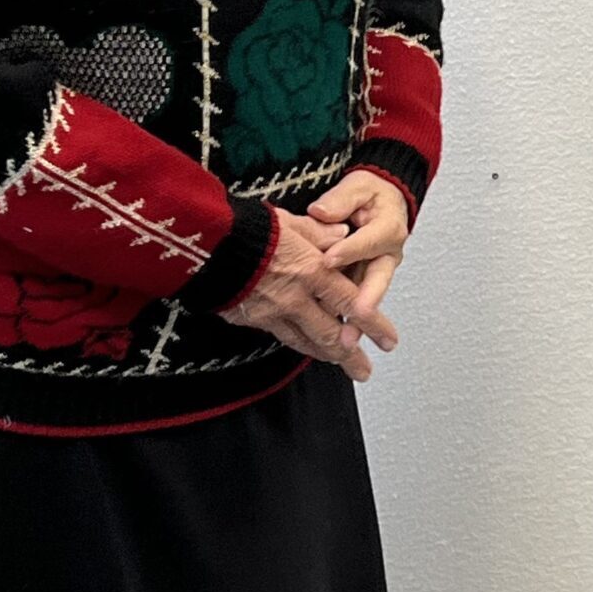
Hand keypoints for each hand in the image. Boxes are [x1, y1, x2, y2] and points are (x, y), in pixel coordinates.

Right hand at [220, 205, 398, 379]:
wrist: (205, 243)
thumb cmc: (247, 228)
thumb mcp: (292, 222)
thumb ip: (320, 232)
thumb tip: (342, 235)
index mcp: (312, 271)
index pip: (352, 304)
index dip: (373, 325)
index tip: (388, 339)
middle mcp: (296, 298)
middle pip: (332, 335)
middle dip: (352, 356)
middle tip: (365, 370)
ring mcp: (272, 312)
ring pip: (306, 342)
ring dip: (327, 356)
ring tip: (342, 366)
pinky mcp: (251, 318)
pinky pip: (281, 336)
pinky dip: (299, 344)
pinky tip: (307, 348)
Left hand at [302, 169, 409, 333]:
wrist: (383, 203)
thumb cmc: (370, 195)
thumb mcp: (358, 186)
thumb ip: (340, 199)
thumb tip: (321, 211)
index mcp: (388, 229)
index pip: (368, 242)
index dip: (348, 250)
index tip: (329, 259)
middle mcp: (386, 256)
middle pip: (377, 282)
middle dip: (365, 305)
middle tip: (354, 319)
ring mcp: (375, 272)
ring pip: (365, 298)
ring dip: (355, 321)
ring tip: (343, 341)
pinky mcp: (364, 282)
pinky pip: (353, 300)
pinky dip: (342, 317)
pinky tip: (329, 336)